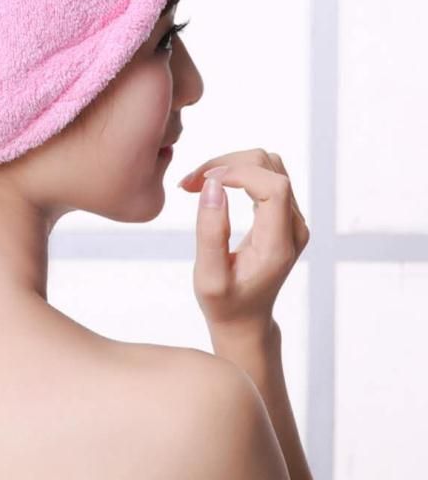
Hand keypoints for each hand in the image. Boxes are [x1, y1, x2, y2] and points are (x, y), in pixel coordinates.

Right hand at [179, 148, 309, 343]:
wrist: (246, 318)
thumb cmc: (224, 303)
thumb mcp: (207, 276)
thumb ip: (210, 231)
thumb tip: (213, 185)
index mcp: (279, 244)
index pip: (274, 186)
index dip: (239, 172)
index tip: (203, 181)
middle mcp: (294, 227)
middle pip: (270, 167)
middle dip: (227, 164)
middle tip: (189, 183)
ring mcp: (293, 218)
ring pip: (267, 164)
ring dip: (230, 165)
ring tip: (197, 183)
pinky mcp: (284, 212)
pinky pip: (265, 174)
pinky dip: (236, 172)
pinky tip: (212, 185)